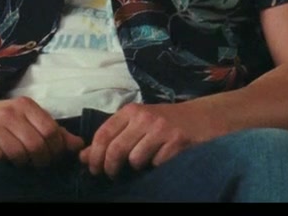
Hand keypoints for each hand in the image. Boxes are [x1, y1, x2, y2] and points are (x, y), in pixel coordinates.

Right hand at [0, 96, 83, 168]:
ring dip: (25, 163)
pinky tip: (6, 157)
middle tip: (39, 162)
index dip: (56, 148)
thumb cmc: (0, 117)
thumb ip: (53, 130)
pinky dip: (9, 162)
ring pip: (22, 154)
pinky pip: (4, 158)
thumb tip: (78, 144)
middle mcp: (11, 113)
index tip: (53, 154)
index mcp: (25, 105)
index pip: (51, 130)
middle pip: (38, 145)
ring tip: (23, 160)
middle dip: (42, 159)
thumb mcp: (27, 118)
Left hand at [79, 102, 221, 178]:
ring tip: (143, 164)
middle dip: (109, 168)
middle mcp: (144, 117)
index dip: (94, 156)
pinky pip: (157, 164)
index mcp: (130, 111)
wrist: (205, 117)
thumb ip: (112, 137)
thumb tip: (83, 156)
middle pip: (116, 149)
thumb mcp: (137, 123)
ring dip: (136, 168)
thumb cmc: (166, 122)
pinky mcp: (178, 141)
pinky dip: (157, 167)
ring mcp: (162, 129)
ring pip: (135, 160)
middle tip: (111, 176)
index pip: (103, 135)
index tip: (93, 169)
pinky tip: (162, 159)